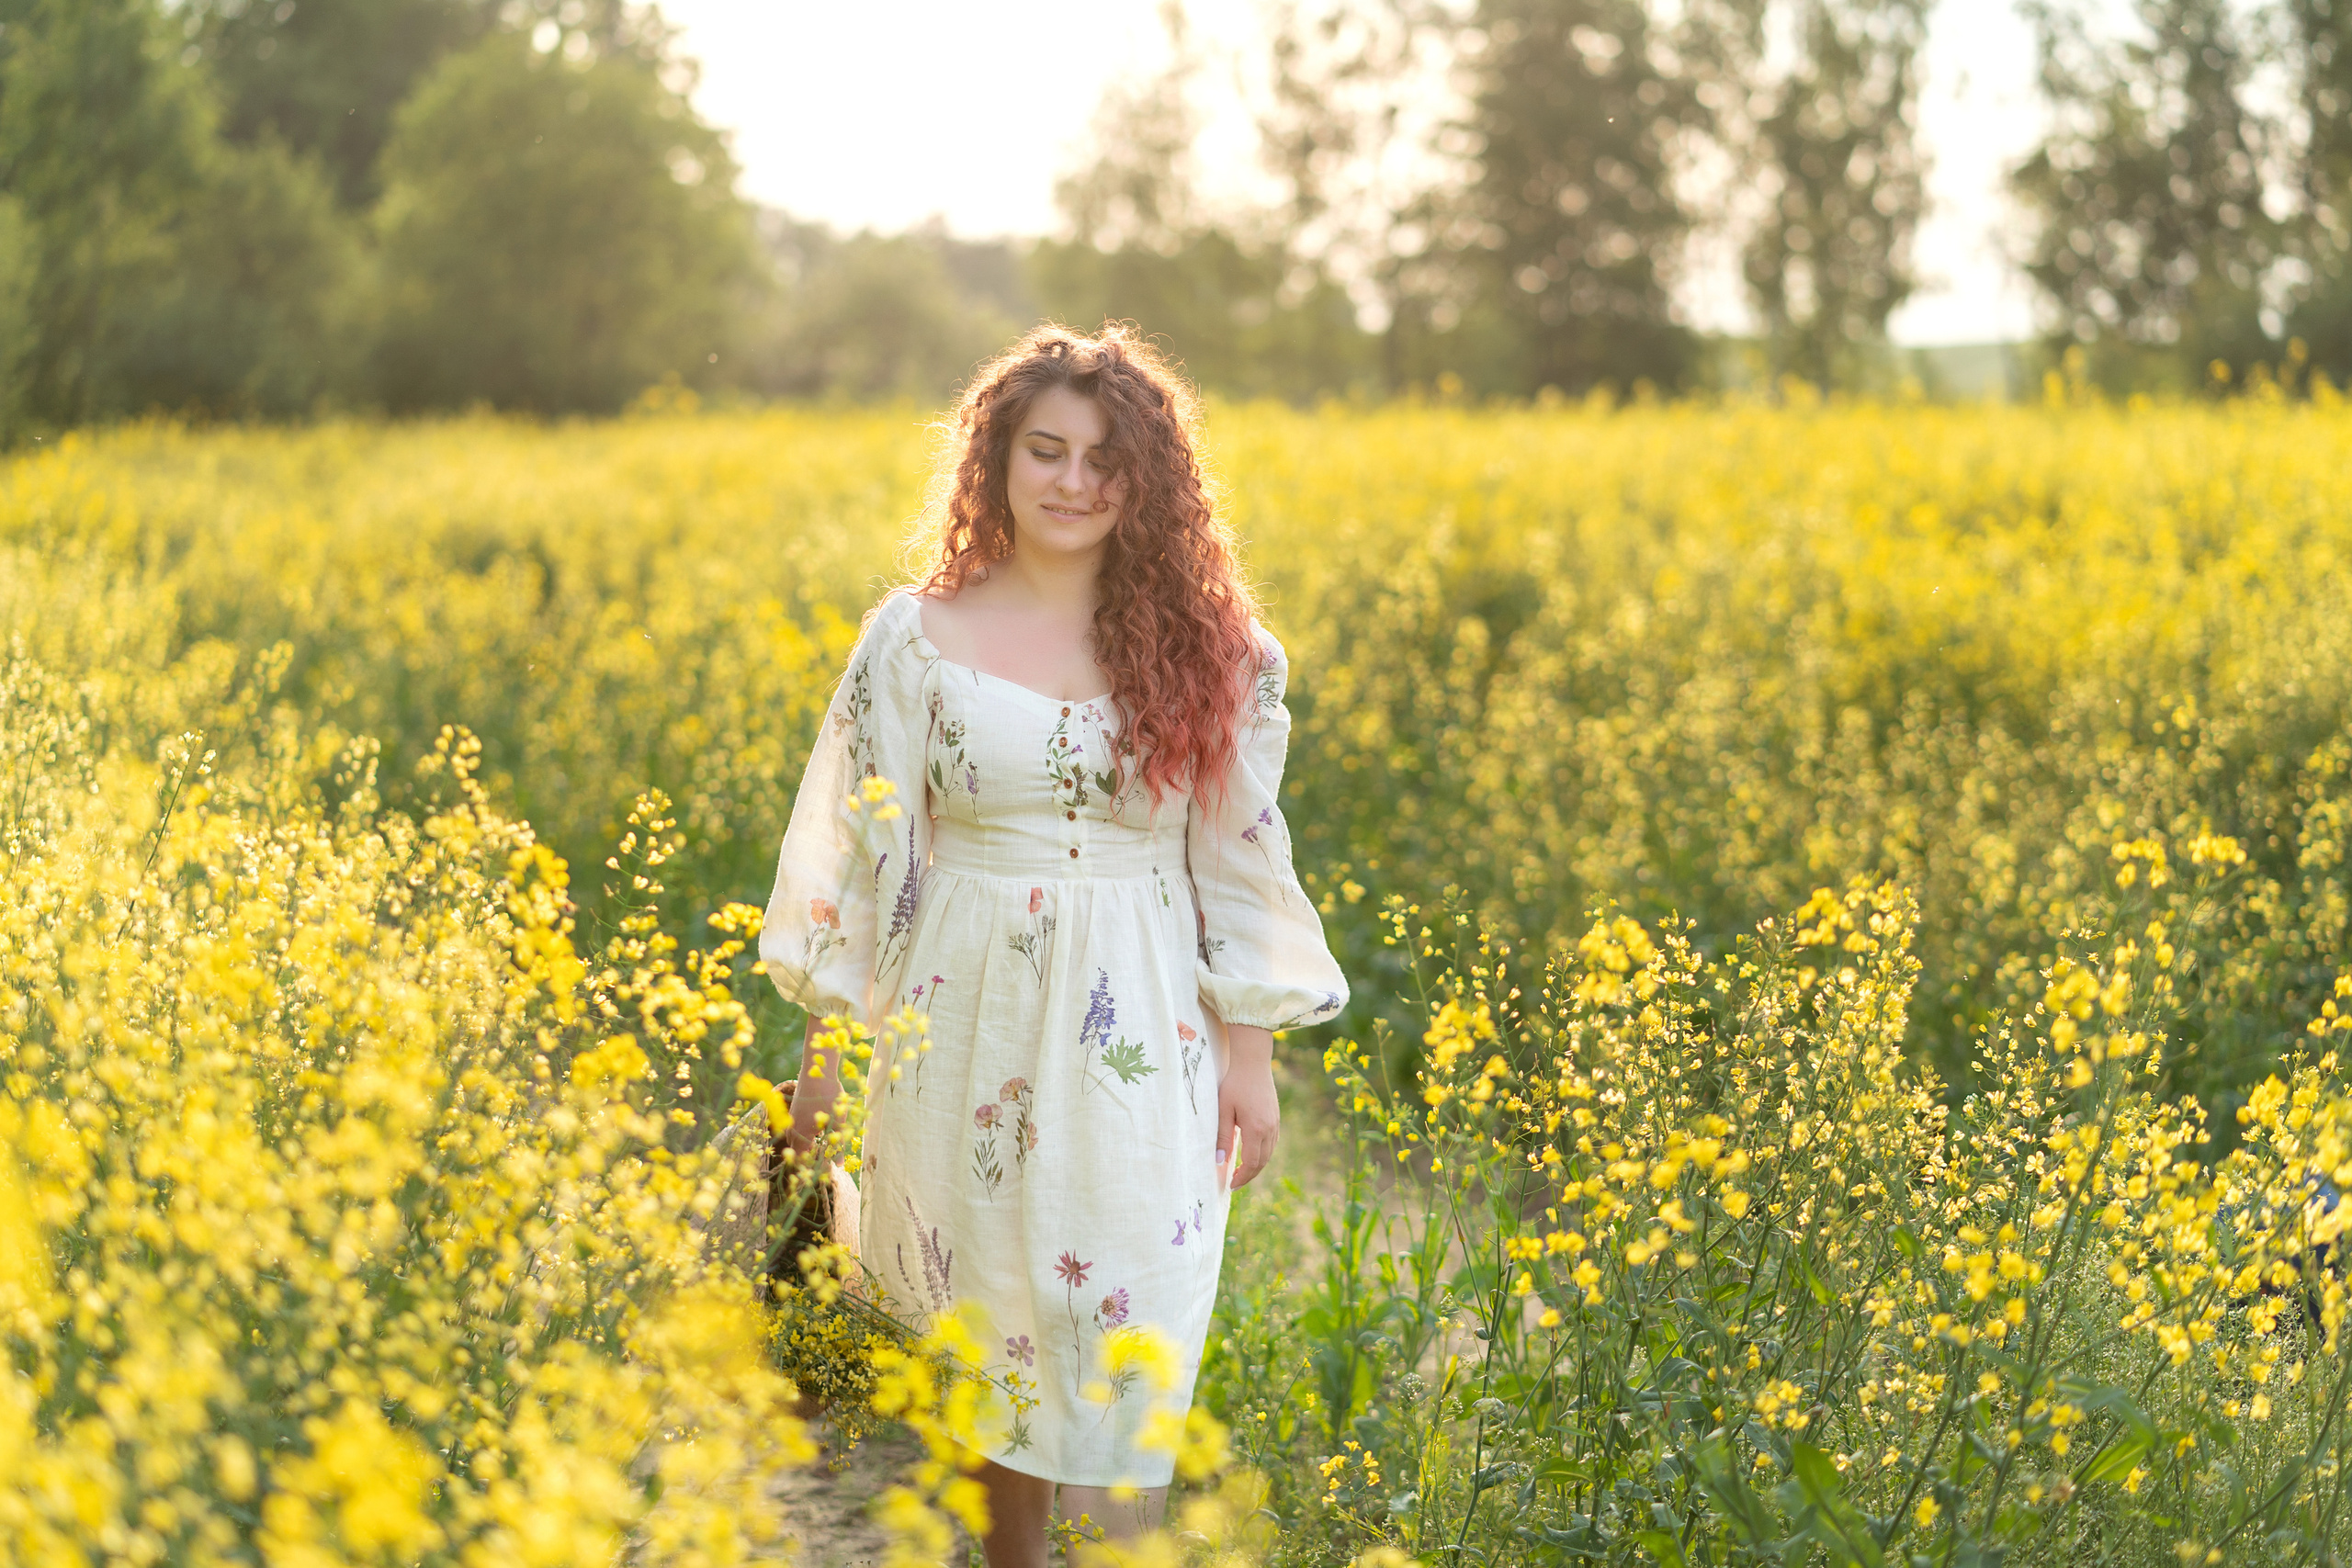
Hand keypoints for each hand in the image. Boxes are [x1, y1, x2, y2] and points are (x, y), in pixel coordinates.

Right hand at [788, 1017, 841, 1156]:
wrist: (817, 1067)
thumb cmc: (828, 1094)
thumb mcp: (837, 1120)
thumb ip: (838, 1143)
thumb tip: (839, 1165)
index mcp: (801, 1135)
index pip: (803, 1161)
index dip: (814, 1167)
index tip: (827, 1168)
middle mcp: (792, 1129)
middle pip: (799, 1152)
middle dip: (812, 1157)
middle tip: (829, 1158)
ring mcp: (792, 1119)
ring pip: (798, 1140)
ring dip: (810, 1145)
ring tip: (827, 1144)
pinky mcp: (795, 1111)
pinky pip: (798, 1130)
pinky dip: (808, 1134)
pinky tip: (822, 1128)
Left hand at [1216, 1023, 1279, 1188]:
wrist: (1253, 1062)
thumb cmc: (1234, 1084)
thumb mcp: (1223, 1110)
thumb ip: (1222, 1136)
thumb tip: (1219, 1161)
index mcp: (1256, 1129)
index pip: (1252, 1163)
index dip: (1242, 1177)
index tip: (1230, 1184)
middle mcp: (1269, 1129)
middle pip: (1262, 1162)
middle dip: (1249, 1176)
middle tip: (1235, 1183)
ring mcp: (1275, 1123)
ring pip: (1269, 1154)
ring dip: (1256, 1167)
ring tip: (1242, 1173)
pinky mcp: (1276, 1118)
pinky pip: (1271, 1143)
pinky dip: (1262, 1154)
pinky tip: (1252, 1155)